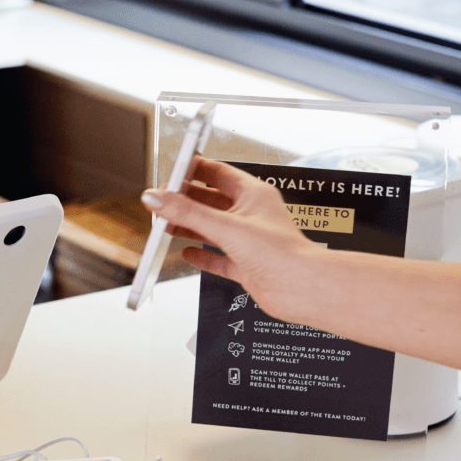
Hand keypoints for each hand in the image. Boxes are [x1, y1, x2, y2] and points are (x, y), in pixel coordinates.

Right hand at [141, 157, 318, 321]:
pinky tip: (189, 253)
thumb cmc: (282, 253)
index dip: (194, 171)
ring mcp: (249, 241)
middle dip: (186, 200)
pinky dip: (202, 254)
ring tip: (167, 224)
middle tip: (163, 200)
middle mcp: (252, 216)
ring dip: (190, 226)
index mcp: (254, 195)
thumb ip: (187, 212)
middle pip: (211, 201)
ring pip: (213, 228)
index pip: (218, 173)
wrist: (302, 289)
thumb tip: (158, 198)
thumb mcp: (225, 226)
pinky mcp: (247, 265)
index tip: (173, 172)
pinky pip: (219, 257)